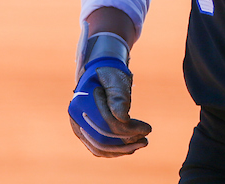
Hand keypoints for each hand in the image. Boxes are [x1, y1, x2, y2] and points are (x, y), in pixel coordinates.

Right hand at [68, 33, 151, 156]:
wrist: (99, 73)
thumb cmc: (110, 74)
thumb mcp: (116, 79)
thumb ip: (118, 96)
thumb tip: (123, 117)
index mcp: (82, 102)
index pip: (105, 124)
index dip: (127, 130)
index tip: (148, 128)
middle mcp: (76, 117)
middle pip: (101, 139)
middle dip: (125, 143)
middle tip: (146, 141)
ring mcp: (79, 126)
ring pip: (99, 147)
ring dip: (121, 150)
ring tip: (142, 144)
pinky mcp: (84, 132)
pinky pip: (98, 147)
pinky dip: (114, 150)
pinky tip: (130, 147)